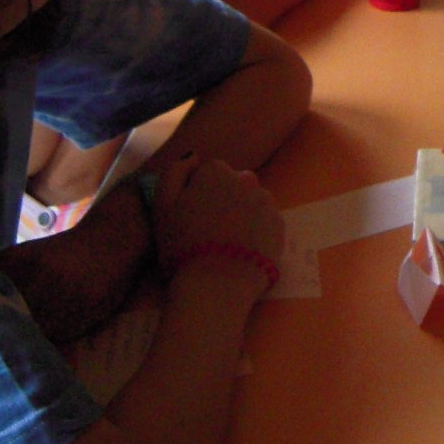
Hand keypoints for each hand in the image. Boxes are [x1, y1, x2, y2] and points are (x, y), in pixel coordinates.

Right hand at [152, 154, 281, 287]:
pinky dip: (256, 231)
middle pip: (233, 184)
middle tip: (208, 231)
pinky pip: (266, 222)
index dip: (198, 193)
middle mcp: (247, 180)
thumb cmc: (183, 246)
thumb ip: (174, 172)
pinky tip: (242, 250)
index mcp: (216, 172)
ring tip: (226, 243)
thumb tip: (193, 157)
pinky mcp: (280, 226)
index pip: (208, 172)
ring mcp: (267, 203)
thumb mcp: (162, 205)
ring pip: (252, 202)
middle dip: (223, 200)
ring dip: (242, 213)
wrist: (217, 285)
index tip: (191, 215)